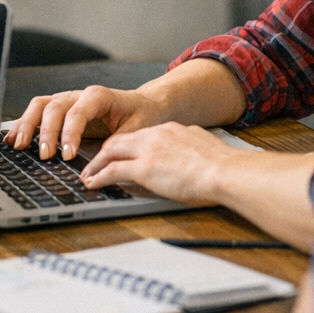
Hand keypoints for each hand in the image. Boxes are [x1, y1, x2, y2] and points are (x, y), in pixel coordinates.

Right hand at [5, 85, 164, 160]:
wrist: (143, 104)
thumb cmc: (141, 115)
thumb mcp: (136, 129)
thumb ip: (117, 144)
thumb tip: (99, 163)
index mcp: (98, 96)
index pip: (77, 112)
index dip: (69, 133)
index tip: (68, 154)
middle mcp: (78, 95)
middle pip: (54, 107)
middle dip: (46, 132)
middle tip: (44, 155)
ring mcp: (67, 100)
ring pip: (40, 106)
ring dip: (28, 125)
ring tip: (19, 145)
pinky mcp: (61, 109)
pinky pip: (38, 112)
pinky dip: (24, 124)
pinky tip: (13, 138)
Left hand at [79, 121, 230, 204]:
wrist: (225, 171)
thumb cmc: (222, 165)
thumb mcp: (202, 144)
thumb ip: (190, 142)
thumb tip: (189, 149)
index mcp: (170, 129)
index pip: (140, 136)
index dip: (126, 146)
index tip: (119, 154)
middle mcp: (155, 135)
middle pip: (120, 140)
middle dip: (104, 152)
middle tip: (94, 163)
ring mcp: (147, 150)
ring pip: (110, 152)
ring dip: (96, 164)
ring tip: (87, 174)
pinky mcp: (144, 168)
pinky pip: (113, 171)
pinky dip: (99, 176)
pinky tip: (92, 183)